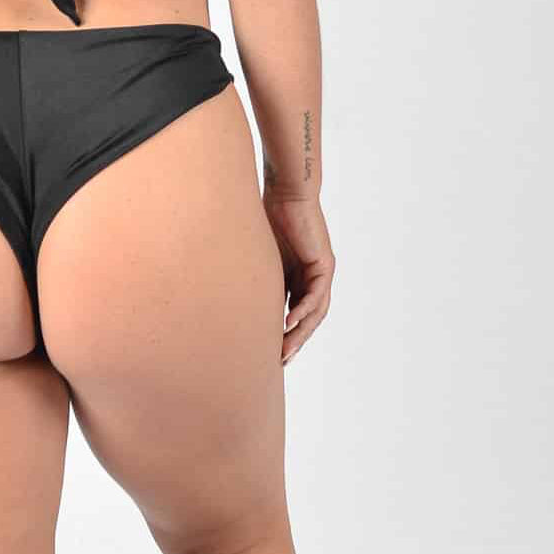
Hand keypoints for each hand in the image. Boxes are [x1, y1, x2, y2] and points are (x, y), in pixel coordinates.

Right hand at [262, 191, 334, 366]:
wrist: (286, 191)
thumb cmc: (269, 215)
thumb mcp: (261, 254)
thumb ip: (256, 274)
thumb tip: (230, 293)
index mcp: (296, 276)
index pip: (292, 312)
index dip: (283, 334)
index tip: (268, 352)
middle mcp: (311, 277)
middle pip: (305, 318)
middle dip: (293, 341)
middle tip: (279, 362)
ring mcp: (320, 272)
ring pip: (314, 312)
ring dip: (300, 333)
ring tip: (286, 351)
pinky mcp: (324, 265)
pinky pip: (315, 296)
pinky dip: (304, 311)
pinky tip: (289, 323)